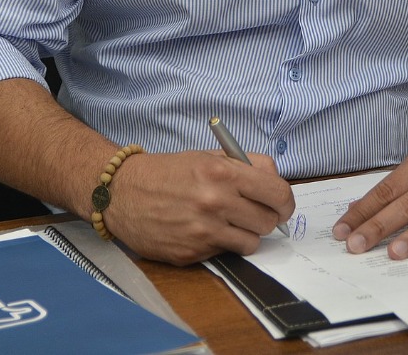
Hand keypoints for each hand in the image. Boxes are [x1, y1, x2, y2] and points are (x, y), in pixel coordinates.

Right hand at [105, 150, 294, 265]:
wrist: (122, 193)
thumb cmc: (168, 172)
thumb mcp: (207, 156)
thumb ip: (246, 165)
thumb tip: (275, 180)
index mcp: (223, 173)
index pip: (278, 193)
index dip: (285, 201)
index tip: (281, 205)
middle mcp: (215, 202)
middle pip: (268, 221)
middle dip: (265, 217)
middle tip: (253, 213)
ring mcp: (203, 231)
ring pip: (252, 242)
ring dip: (246, 234)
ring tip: (229, 222)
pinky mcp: (192, 252)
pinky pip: (225, 252)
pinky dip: (221, 244)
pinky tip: (204, 230)